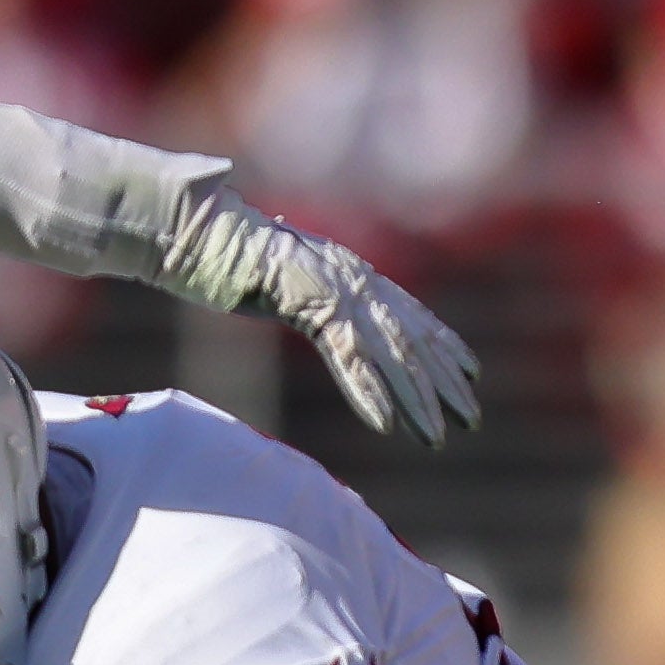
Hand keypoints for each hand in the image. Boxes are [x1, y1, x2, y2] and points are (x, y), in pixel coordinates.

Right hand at [156, 187, 478, 439]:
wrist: (191, 228)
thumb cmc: (228, 258)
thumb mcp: (289, 283)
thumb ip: (320, 302)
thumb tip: (334, 322)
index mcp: (352, 271)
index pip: (414, 313)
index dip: (447, 345)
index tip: (473, 375)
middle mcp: (353, 278)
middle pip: (413, 339)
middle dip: (445, 384)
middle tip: (470, 420)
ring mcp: (332, 288)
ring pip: (390, 352)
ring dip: (415, 399)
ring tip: (436, 437)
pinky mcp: (307, 300)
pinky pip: (347, 353)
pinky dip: (368, 391)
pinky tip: (386, 424)